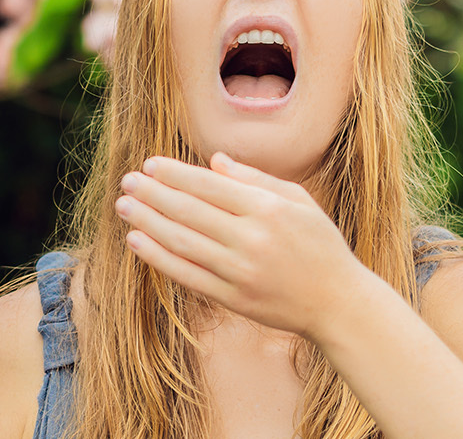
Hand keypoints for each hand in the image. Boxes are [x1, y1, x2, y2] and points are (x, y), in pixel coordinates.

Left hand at [116, 153, 377, 338]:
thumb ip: (255, 179)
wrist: (338, 303)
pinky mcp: (233, 298)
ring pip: (182, 241)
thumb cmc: (319, 245)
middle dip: (153, 193)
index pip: (209, 185)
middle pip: (189, 211)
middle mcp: (252, 238)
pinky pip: (187, 274)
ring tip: (124, 206)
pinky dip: (158, 257)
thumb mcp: (298, 201)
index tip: (149, 164)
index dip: (175, 174)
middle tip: (127, 181)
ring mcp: (240, 270)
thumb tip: (214, 160)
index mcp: (269, 208)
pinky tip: (137, 241)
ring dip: (148, 222)